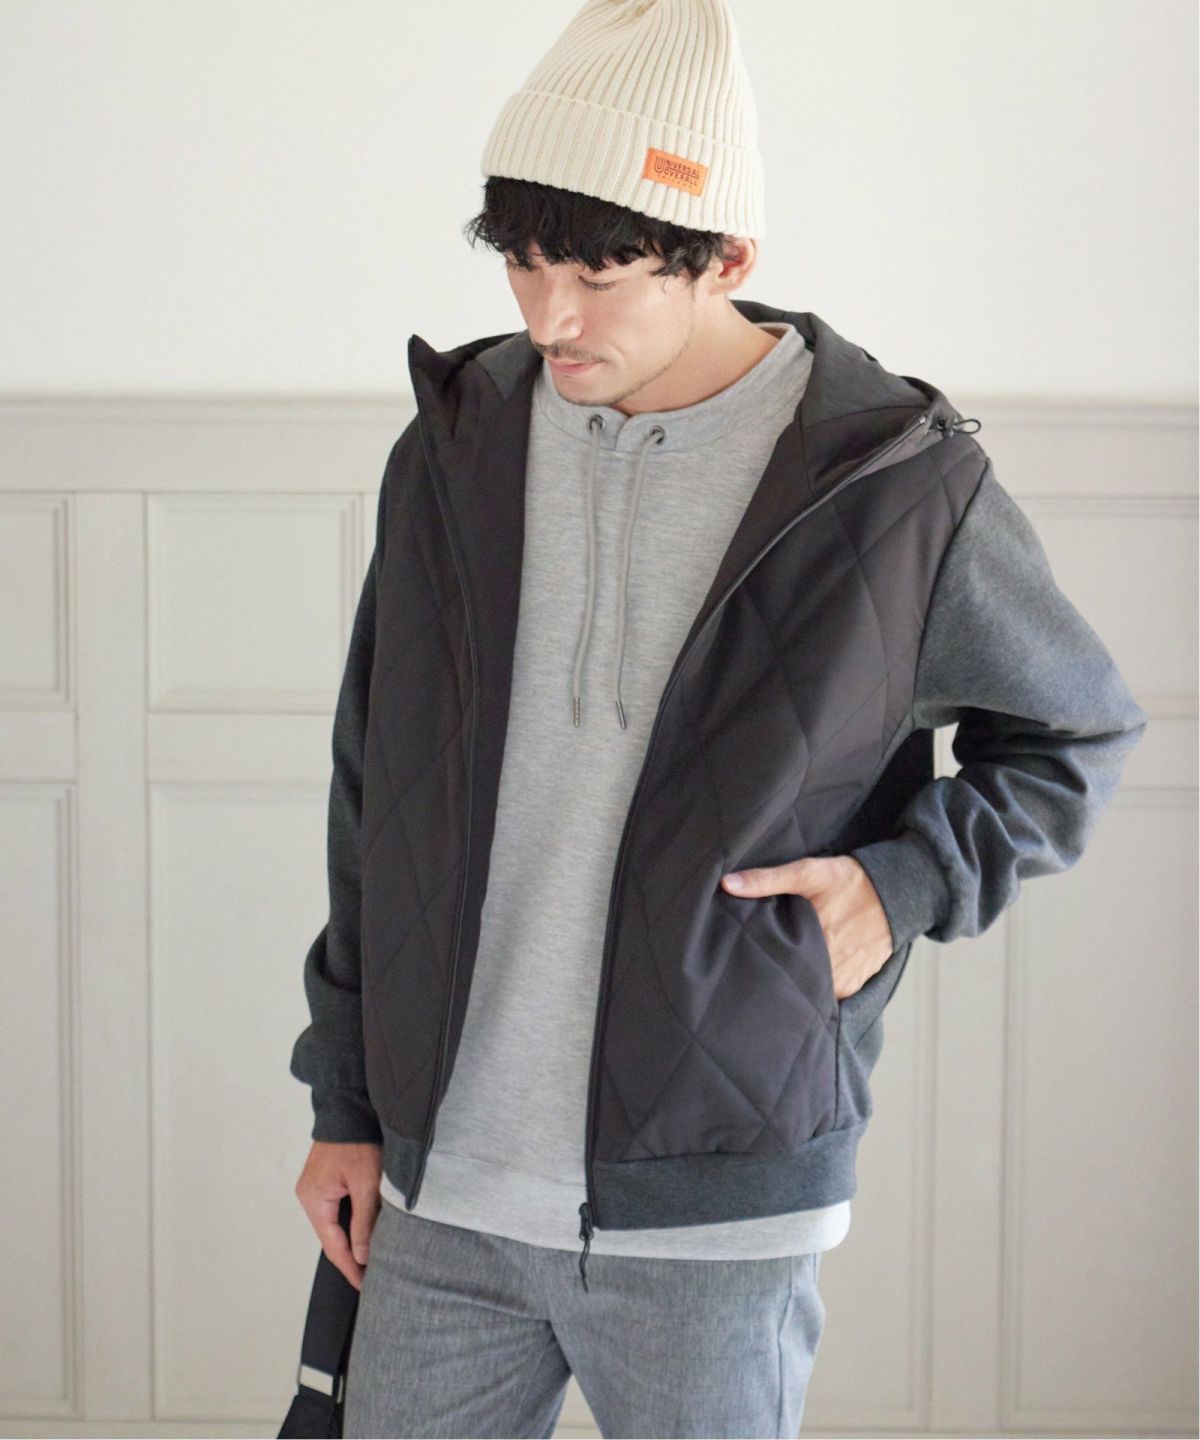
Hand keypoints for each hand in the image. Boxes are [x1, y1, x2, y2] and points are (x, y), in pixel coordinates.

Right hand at [294, 1141, 381, 1291]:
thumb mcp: (366, 1183)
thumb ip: (364, 1222)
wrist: (350, 1105)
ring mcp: (316, 1187)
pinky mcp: (326, 1179)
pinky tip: (367, 1230)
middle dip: (352, 1257)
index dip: (351, 1268)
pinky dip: (352, 1220)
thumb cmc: (357, 1140)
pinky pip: (338, 1208)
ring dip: (353, 1238)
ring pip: (336, 1223)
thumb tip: (363, 1257)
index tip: (366, 1287)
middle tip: (373, 1277)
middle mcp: (310, 1196)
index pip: (334, 1247)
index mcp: (314, 1200)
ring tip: (373, 1258)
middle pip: (332, 1237)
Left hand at [721, 854, 893, 1000]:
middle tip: (759, 970)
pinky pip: (829, 996)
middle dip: (777, 979)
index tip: (744, 966)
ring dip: (798, 985)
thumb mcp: (808, 873)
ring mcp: (845, 980)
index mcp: (816, 943)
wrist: (898, 891)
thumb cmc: (850, 881)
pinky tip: (805, 975)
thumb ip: (766, 879)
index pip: (777, 969)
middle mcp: (832, 968)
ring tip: (780, 973)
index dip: (760, 969)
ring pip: (811, 993)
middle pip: (793, 984)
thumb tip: (727, 884)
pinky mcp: (855, 985)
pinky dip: (817, 988)